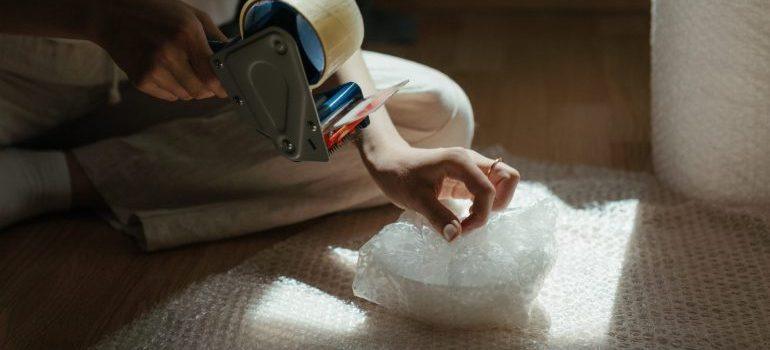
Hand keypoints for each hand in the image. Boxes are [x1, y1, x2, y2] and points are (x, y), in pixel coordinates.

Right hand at [95, 0, 227, 100]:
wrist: (112, 13)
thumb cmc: (157, 12)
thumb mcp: (191, 15)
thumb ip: (215, 37)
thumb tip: (233, 57)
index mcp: (186, 34)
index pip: (213, 75)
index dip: (223, 86)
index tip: (227, 88)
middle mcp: (169, 53)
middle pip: (201, 91)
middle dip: (208, 89)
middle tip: (207, 80)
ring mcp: (153, 68)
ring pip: (186, 96)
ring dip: (190, 88)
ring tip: (183, 70)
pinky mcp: (140, 79)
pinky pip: (169, 96)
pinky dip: (173, 89)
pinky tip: (166, 71)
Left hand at [362, 145, 519, 240]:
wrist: (388, 162)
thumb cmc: (398, 176)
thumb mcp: (415, 199)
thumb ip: (437, 216)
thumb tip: (455, 237)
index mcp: (460, 161)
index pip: (488, 190)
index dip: (481, 215)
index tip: (461, 230)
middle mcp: (471, 161)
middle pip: (508, 177)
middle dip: (499, 203)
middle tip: (474, 220)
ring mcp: (471, 168)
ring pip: (502, 183)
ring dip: (493, 204)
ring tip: (469, 218)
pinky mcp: (467, 178)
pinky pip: (489, 189)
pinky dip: (484, 205)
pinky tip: (465, 215)